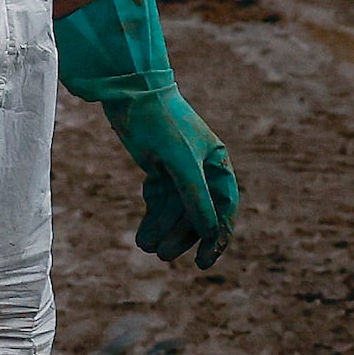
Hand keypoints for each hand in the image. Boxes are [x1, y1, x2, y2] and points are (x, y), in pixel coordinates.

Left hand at [104, 87, 239, 266]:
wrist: (129, 93)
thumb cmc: (160, 122)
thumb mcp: (180, 163)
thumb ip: (196, 197)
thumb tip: (210, 233)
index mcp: (217, 162)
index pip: (224, 207)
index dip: (217, 236)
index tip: (204, 261)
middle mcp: (201, 167)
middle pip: (197, 212)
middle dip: (181, 235)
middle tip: (163, 255)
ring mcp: (179, 168)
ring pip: (175, 209)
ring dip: (162, 229)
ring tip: (145, 245)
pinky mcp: (158, 168)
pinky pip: (159, 201)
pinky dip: (151, 217)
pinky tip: (142, 234)